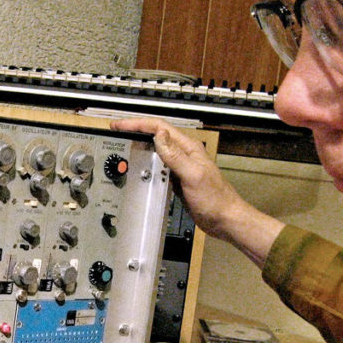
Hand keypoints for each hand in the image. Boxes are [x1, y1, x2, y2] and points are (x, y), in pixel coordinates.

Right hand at [112, 116, 283, 266]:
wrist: (225, 219)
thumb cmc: (215, 200)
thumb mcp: (193, 175)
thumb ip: (175, 155)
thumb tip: (159, 135)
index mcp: (189, 148)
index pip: (159, 127)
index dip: (138, 124)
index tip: (120, 125)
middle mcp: (185, 154)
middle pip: (156, 134)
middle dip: (135, 129)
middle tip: (117, 129)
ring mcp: (181, 166)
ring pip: (156, 148)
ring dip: (139, 143)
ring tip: (124, 142)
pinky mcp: (178, 179)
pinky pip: (159, 165)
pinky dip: (146, 161)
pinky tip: (139, 165)